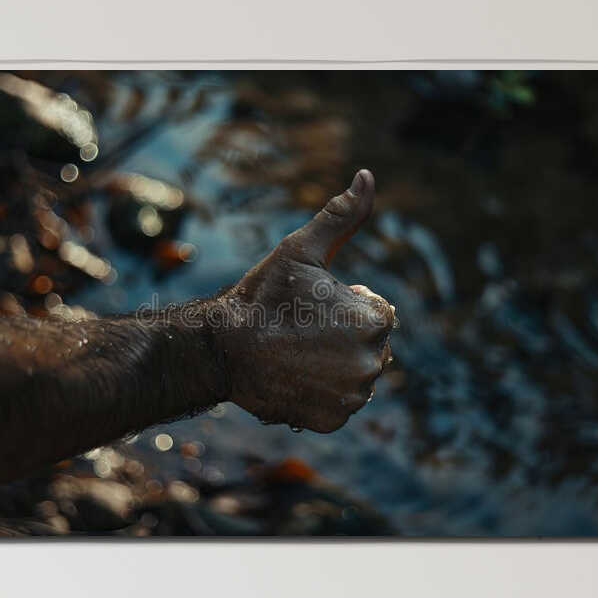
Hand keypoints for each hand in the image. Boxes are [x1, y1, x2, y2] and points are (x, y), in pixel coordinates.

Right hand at [211, 170, 395, 432]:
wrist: (221, 349)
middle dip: (341, 337)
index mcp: (374, 320)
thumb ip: (341, 215)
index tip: (310, 306)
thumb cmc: (262, 295)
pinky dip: (320, 395)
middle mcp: (373, 363)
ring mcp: (353, 397)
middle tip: (298, 331)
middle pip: (368, 346)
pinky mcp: (333, 421)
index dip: (343, 305)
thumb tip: (367, 176)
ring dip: (332, 366)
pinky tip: (292, 378)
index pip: (376, 312)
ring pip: (353, 376)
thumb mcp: (301, 249)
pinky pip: (337, 405)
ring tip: (294, 355)